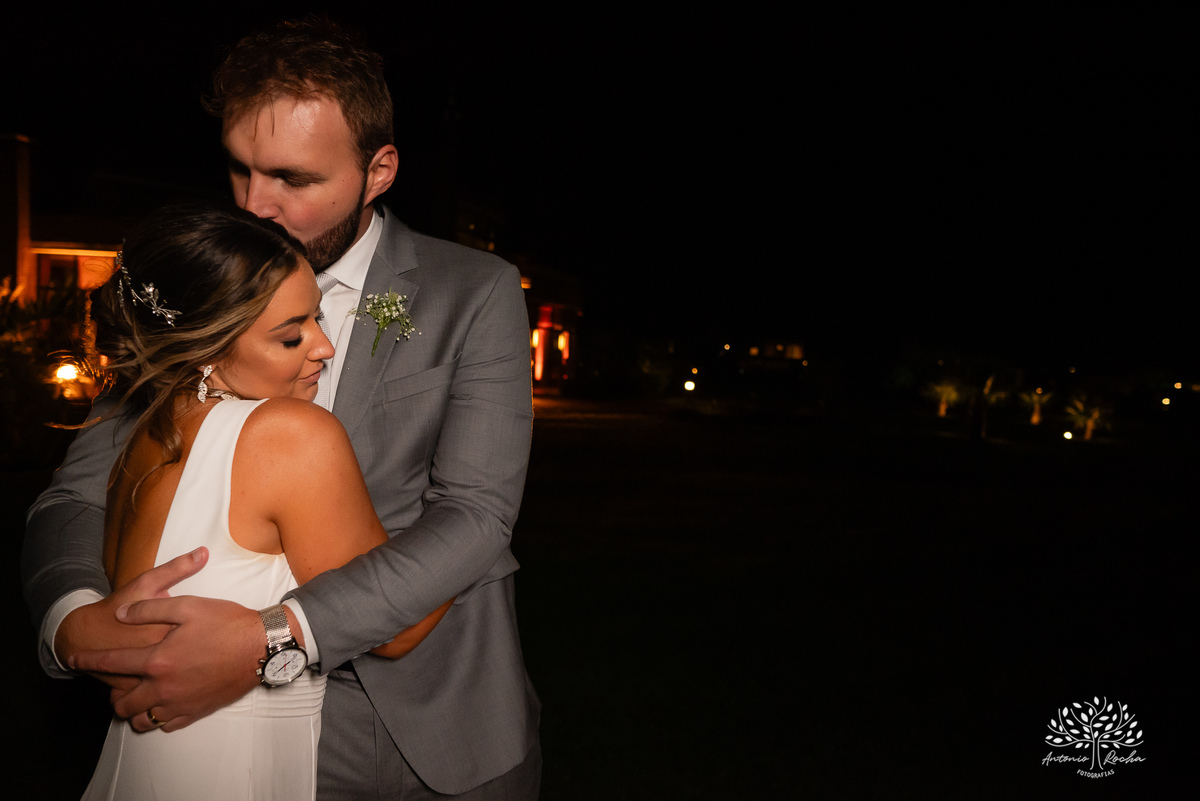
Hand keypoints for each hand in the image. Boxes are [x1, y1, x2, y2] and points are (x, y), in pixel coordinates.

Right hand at [56, 548, 208, 688]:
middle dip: (205, 659)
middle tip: (208, 652)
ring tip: (195, 670)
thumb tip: (204, 552)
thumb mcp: (147, 583)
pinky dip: (167, 693)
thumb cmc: (118, 605)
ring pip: (176, 684)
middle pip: (196, 662)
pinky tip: (176, 684)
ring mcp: (143, 676)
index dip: (216, 633)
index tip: (221, 631)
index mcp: (167, 629)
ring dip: (188, 679)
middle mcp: (157, 656)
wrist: (82, 633)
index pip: (205, 634)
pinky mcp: (132, 690)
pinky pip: (155, 696)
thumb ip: (177, 568)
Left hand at [72, 593, 264, 732]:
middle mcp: (164, 687)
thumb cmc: (227, 623)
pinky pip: (167, 724)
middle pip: (123, 703)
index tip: (75, 660)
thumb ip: (150, 610)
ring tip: (136, 697)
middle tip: (115, 684)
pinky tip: (162, 704)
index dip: (89, 661)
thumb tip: (122, 614)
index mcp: (158, 660)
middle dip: (112, 694)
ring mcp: (180, 703)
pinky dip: (158, 717)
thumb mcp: (187, 606)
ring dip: (134, 710)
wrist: (260, 646)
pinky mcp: (196, 711)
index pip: (112, 664)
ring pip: (143, 720)